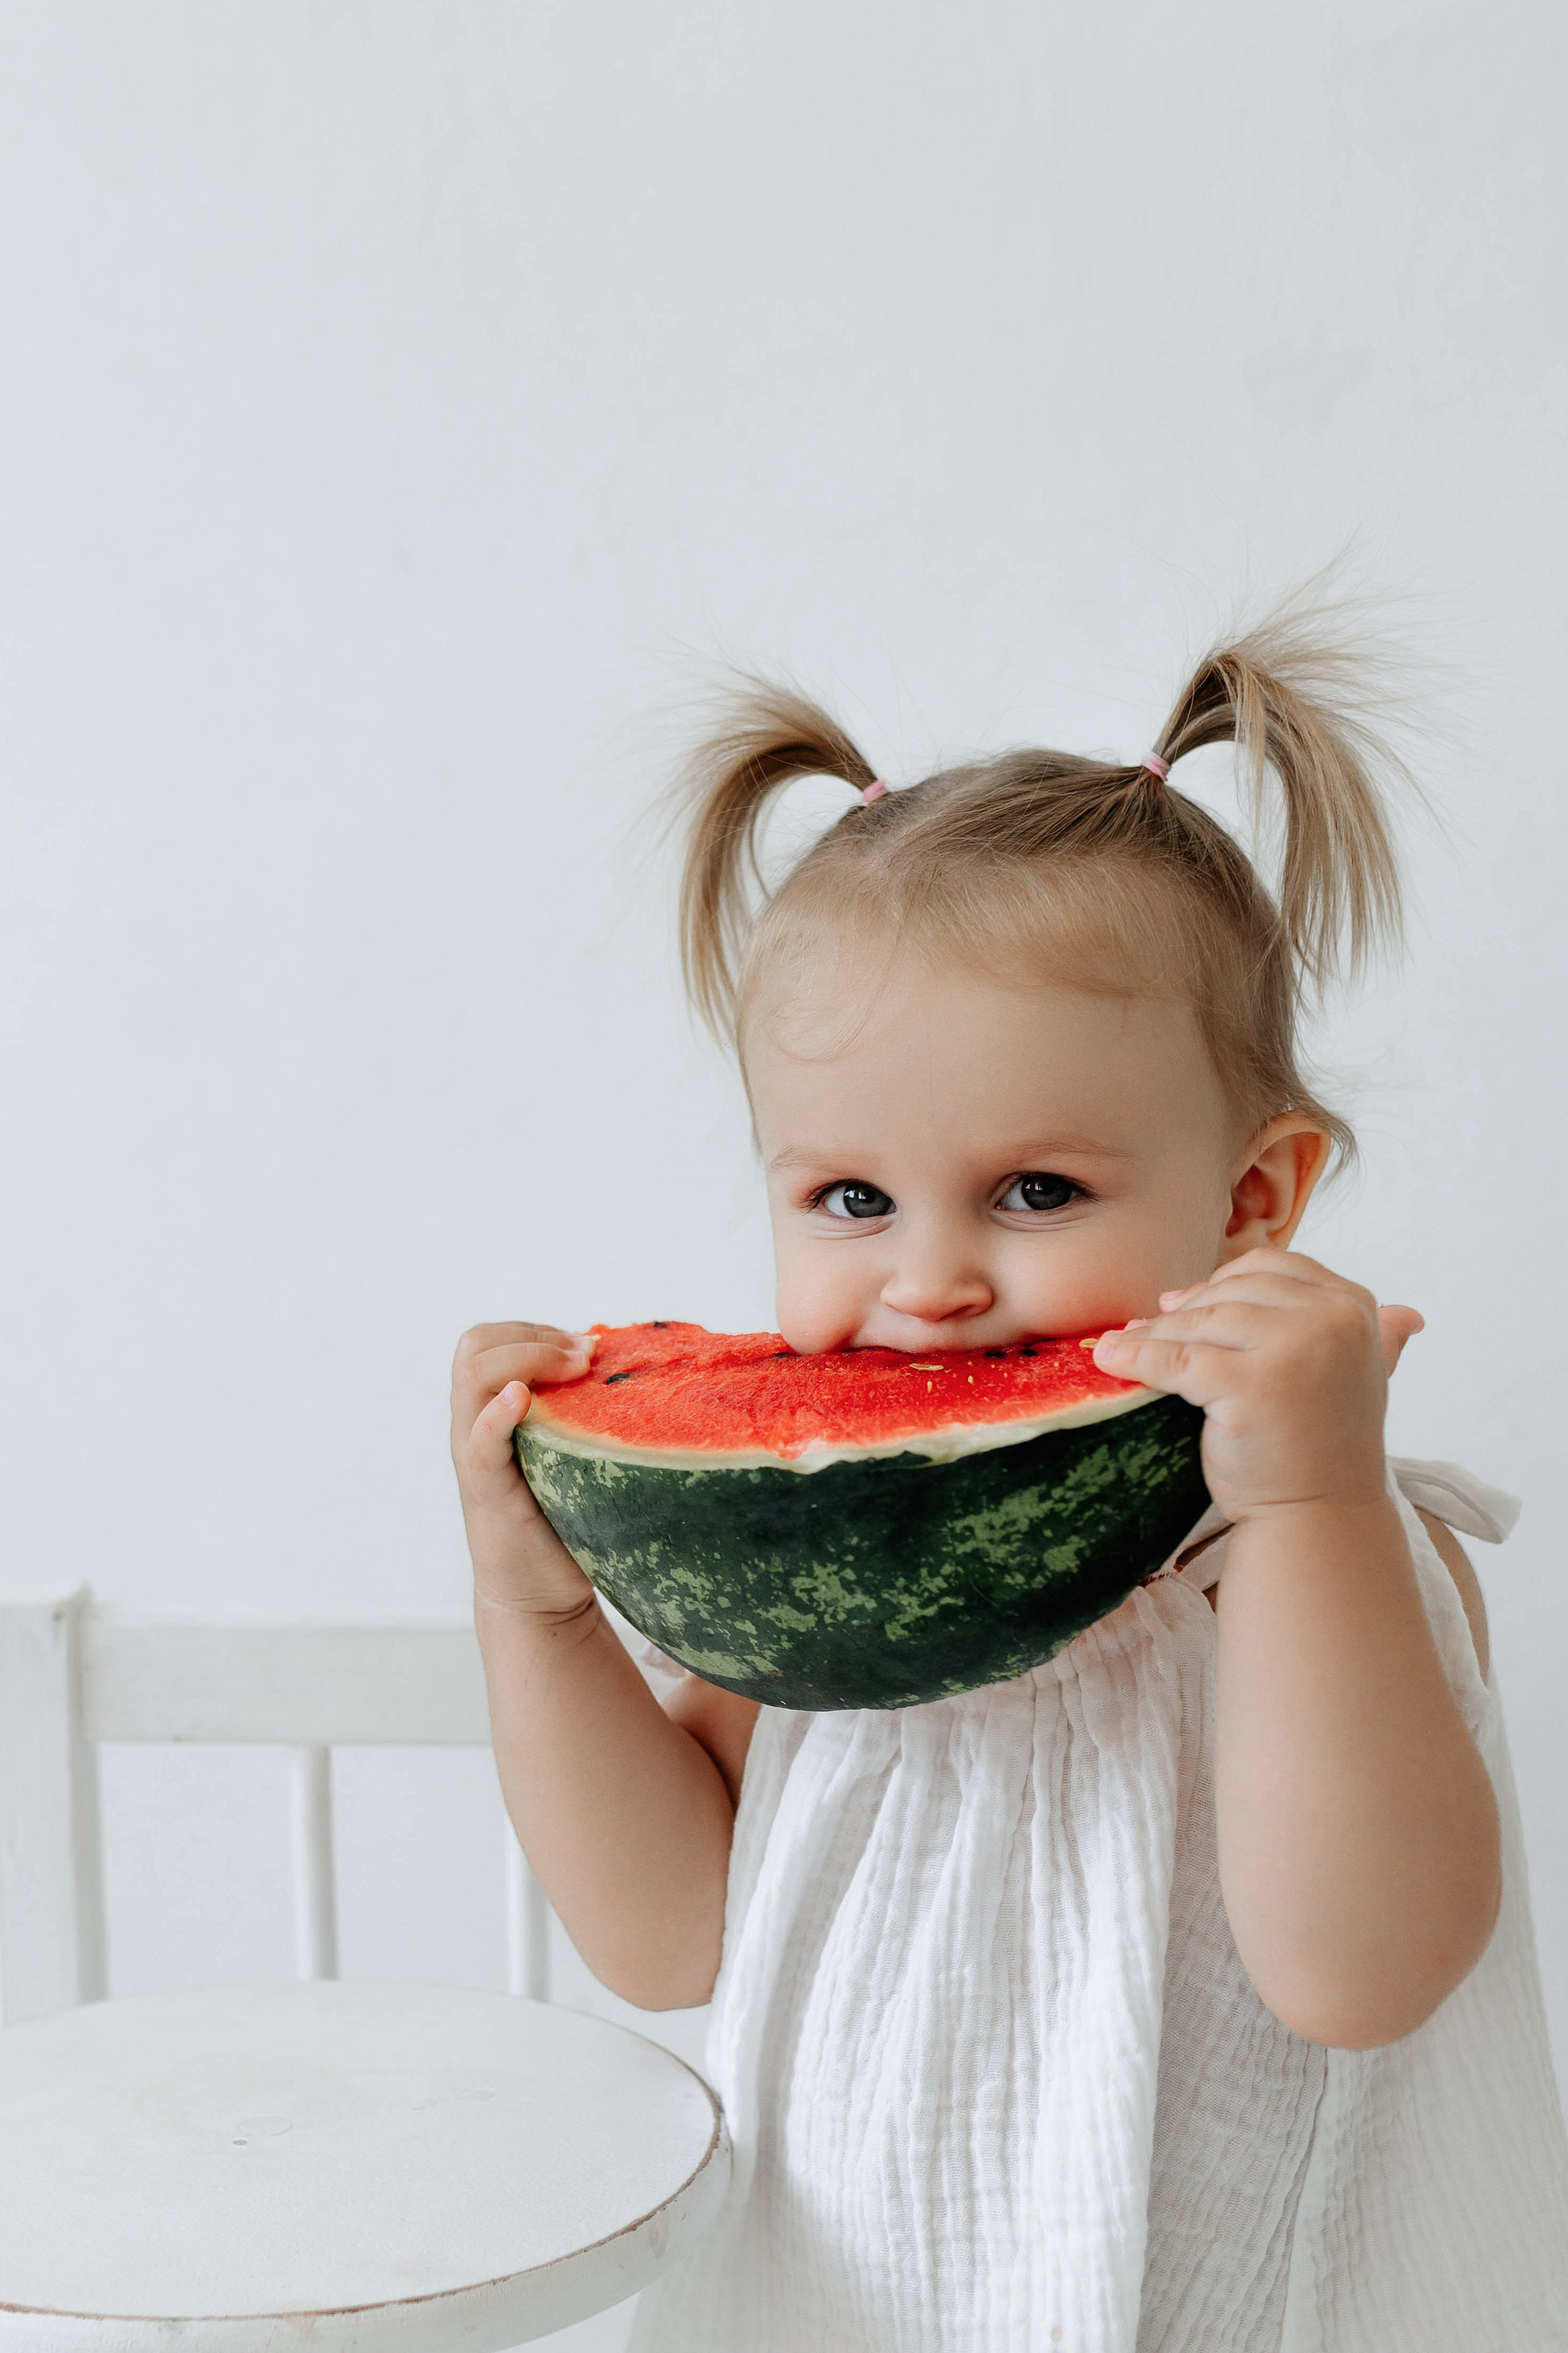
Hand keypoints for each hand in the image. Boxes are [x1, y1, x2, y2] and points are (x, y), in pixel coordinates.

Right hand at [451, 1322, 598, 1619]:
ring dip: (524, 1359)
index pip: (490, 1339)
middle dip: (532, 1336)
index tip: (585, 1345)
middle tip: (582, 1357)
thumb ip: (587, 1414)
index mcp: (495, 1410)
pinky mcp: (484, 1490)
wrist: (540, 1594)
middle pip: (474, 1345)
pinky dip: (497, 1413)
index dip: (534, 1329)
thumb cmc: (566, 1519)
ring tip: (571, 1370)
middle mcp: (475, 1424)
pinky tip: (520, 1400)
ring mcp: (475, 1455)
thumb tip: (636, 1367)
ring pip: (470, 1377)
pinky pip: (479, 1440)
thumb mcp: (575, 1453)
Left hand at [1091, 1248, 1422, 1526]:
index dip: (1219, 1282)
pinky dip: (1139, 1357)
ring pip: (1201, 1323)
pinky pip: (1177, 1360)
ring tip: (1125, 1344)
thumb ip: (1354, 1333)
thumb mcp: (1351, 1375)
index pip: (1271, 1267)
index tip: (1181, 1302)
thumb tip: (1366, 1304)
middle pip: (1232, 1293)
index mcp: (1355, 1306)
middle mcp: (1333, 1319)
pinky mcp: (1252, 1385)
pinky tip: (1111, 1359)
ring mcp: (1295, 1349)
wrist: (1319, 1518)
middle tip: (1147, 1326)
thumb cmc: (1323, 1448)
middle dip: (1183, 1311)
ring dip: (1155, 1333)